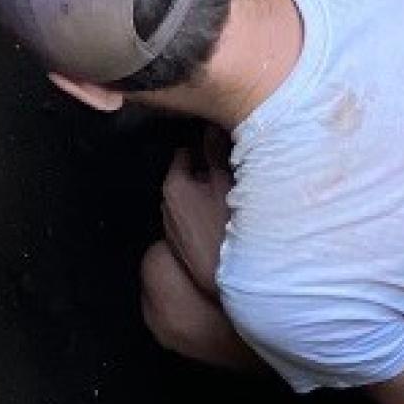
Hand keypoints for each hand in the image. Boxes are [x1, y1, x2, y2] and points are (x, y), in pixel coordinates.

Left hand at [161, 147, 232, 299]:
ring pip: (195, 200)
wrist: (227, 278)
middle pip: (190, 176)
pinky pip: (198, 222)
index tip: (226, 146)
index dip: (207, 145)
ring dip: (210, 195)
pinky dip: (210, 216)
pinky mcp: (186, 249)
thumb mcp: (224, 180)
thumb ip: (216, 151)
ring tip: (236, 198)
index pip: (187, 152)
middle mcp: (167, 207)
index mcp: (174, 185)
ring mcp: (175, 230)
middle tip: (236, 172)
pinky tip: (230, 222)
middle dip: (209, 172)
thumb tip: (212, 125)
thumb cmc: (226, 224)